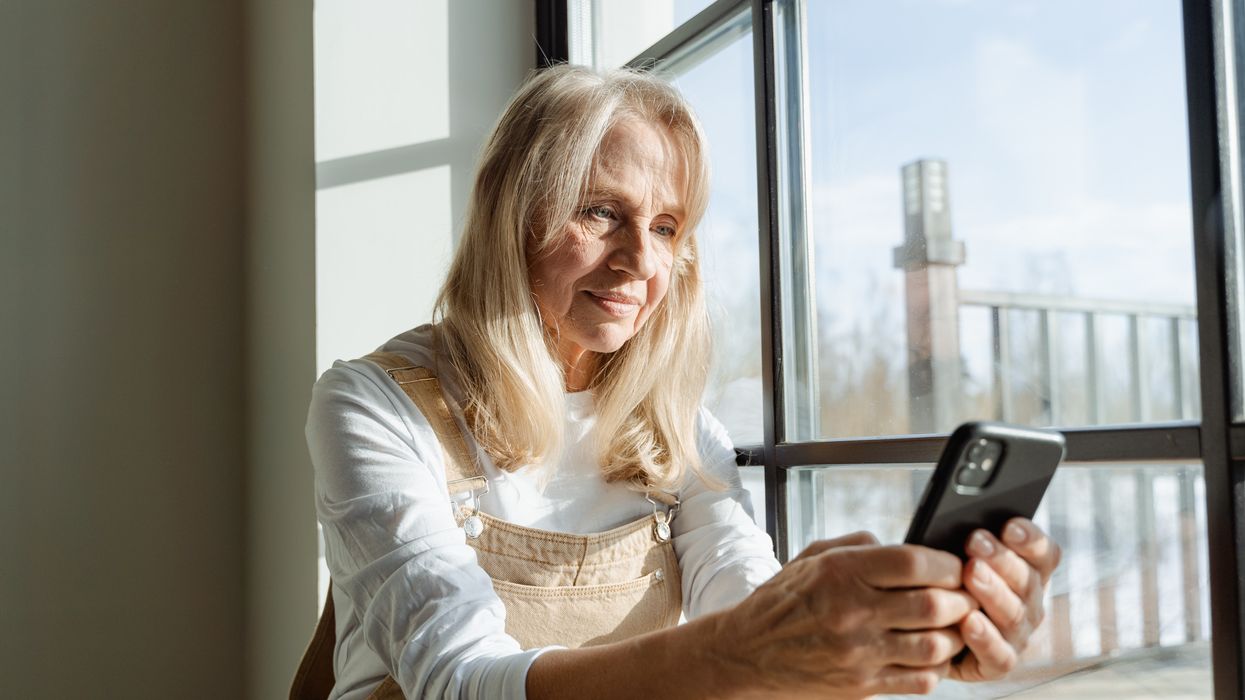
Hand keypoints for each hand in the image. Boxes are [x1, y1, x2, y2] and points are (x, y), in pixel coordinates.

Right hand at [708, 531, 978, 698]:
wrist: (747, 651)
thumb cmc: (782, 601)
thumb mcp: (813, 557)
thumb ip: (861, 547)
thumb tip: (907, 548)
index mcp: (841, 572)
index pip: (914, 562)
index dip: (947, 563)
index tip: (955, 567)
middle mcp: (852, 611)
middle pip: (933, 604)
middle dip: (961, 599)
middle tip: (966, 596)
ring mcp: (858, 652)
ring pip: (934, 645)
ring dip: (953, 636)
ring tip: (952, 627)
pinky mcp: (861, 686)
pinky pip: (919, 679)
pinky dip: (936, 667)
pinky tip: (932, 655)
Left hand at [950, 517, 1061, 681]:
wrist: (925, 633)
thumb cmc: (944, 583)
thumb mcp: (954, 556)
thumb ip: (968, 542)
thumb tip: (960, 519)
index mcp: (1029, 573)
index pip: (1044, 553)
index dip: (1030, 539)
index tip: (1009, 525)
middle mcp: (1030, 604)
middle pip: (1027, 580)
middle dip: (1001, 558)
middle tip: (975, 541)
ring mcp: (1018, 635)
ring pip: (1014, 614)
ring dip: (992, 592)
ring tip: (970, 573)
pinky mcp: (999, 663)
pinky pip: (999, 654)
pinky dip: (985, 638)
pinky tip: (968, 621)